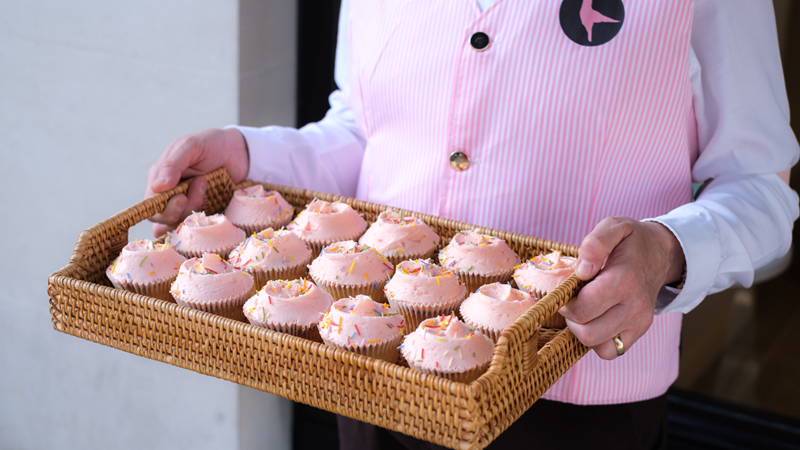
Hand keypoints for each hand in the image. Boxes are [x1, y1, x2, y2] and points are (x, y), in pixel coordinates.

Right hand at [145, 128, 248, 236]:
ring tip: (206, 184)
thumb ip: (173, 164)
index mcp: (159, 177)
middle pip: (162, 218)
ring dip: (193, 209)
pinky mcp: (201, 211)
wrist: (238, 151)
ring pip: (177, 223)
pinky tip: (210, 209)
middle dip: (179, 209)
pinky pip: (192, 227)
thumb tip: (157, 187)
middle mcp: (169, 194)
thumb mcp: (190, 146)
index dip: (163, 206)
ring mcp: (185, 203)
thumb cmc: (211, 144)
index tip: (182, 196)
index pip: (149, 204)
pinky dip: (199, 225)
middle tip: (199, 185)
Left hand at [560, 217, 684, 359]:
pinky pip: (611, 351)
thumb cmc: (632, 241)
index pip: (583, 308)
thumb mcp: (614, 227)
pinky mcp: (639, 331)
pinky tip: (595, 320)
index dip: (564, 302)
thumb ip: (596, 243)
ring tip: (583, 310)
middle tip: (571, 300)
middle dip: (571, 318)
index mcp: (624, 280)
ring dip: (581, 330)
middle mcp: (634, 306)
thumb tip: (583, 270)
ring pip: (597, 345)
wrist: (661, 253)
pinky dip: (597, 341)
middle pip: (588, 332)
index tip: (564, 289)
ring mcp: (638, 322)